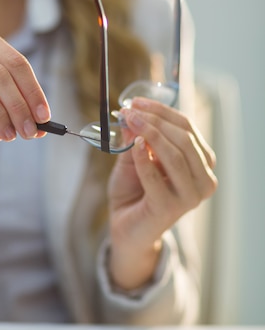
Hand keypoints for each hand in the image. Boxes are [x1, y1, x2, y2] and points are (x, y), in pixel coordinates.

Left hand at [107, 97, 216, 290]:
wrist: (126, 227)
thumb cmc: (134, 190)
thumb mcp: (133, 157)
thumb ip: (135, 137)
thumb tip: (133, 113)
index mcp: (201, 163)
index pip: (188, 128)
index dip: (162, 112)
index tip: (137, 102)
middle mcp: (203, 180)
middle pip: (184, 139)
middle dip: (156, 120)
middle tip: (130, 110)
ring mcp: (190, 197)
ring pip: (175, 155)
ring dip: (150, 133)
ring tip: (129, 122)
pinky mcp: (171, 209)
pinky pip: (156, 177)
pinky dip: (143, 159)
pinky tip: (134, 145)